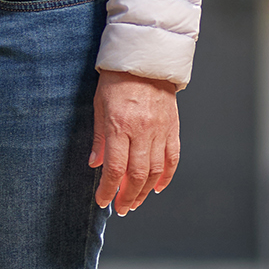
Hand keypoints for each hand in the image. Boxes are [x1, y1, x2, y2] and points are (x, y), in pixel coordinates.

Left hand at [89, 70, 179, 214]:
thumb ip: (99, 137)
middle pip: (137, 175)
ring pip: (155, 172)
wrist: (145, 60)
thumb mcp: (99, 104)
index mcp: (120, 125)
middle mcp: (141, 131)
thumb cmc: (117, 79)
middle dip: (127, 196)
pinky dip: (165, 177)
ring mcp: (160, 131)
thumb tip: (95, 164)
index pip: (114, 167)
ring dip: (144, 191)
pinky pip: (172, 159)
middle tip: (121, 208)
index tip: (103, 201)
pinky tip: (157, 187)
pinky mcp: (173, 129)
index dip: (108, 189)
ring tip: (134, 202)